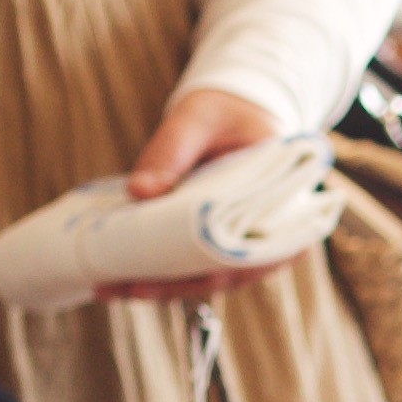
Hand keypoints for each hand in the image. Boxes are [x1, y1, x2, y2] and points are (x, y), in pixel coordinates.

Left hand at [102, 86, 286, 300]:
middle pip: (225, 274)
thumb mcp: (197, 120)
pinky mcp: (218, 245)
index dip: (217, 272)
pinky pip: (193, 267)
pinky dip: (161, 274)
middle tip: (128, 288)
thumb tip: (137, 191)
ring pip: (206, 278)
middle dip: (175, 287)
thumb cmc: (224, 112)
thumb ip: (171, 151)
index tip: (178, 277)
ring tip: (114, 288)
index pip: (257, 253)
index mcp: (287, 206)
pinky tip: (125, 277)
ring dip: (162, 287)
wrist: (231, 114)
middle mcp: (273, 236)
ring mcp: (244, 245)